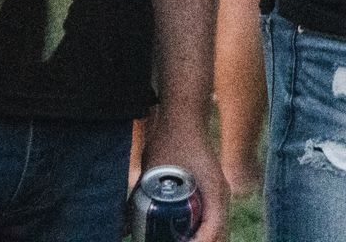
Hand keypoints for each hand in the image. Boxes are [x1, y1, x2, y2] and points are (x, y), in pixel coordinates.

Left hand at [141, 106, 228, 241]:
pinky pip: (212, 221)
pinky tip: (182, 235)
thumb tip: (124, 228)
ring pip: (217, 230)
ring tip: (177, 240)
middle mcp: (222, 196)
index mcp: (215, 192)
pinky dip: (201, 233)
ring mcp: (220, 195)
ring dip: (201, 241)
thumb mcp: (153, 171)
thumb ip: (138, 199)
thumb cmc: (170, 141)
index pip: (212, 233)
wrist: (184, 116)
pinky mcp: (213, 192)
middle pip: (218, 236)